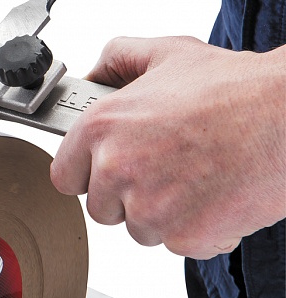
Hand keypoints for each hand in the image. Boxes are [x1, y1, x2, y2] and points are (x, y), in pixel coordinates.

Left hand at [50, 36, 285, 258]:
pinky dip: (196, 228)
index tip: (100, 170)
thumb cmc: (233, 89)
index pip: (63, 175)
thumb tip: (95, 74)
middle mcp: (117, 168)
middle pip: (100, 208)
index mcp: (102, 127)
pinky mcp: (185, 236)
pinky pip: (178, 243)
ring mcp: (150, 207)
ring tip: (192, 175)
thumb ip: (118, 59)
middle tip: (161, 167)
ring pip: (139, 228)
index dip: (85, 173)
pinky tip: (213, 194)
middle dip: (125, 195)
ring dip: (160, 212)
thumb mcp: (165, 54)